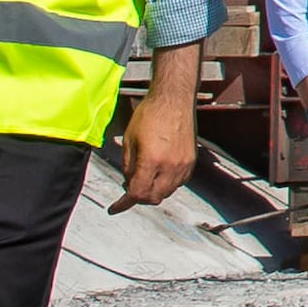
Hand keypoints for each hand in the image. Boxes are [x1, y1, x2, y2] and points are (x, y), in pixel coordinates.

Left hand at [118, 75, 198, 211]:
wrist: (173, 99)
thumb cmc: (151, 113)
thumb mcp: (129, 140)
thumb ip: (127, 166)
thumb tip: (128, 182)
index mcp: (152, 160)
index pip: (136, 193)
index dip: (123, 203)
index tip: (115, 208)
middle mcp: (170, 166)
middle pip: (153, 198)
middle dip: (139, 197)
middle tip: (129, 189)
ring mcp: (184, 164)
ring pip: (167, 193)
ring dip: (153, 191)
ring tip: (144, 178)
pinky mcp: (191, 161)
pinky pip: (178, 183)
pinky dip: (167, 184)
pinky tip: (159, 173)